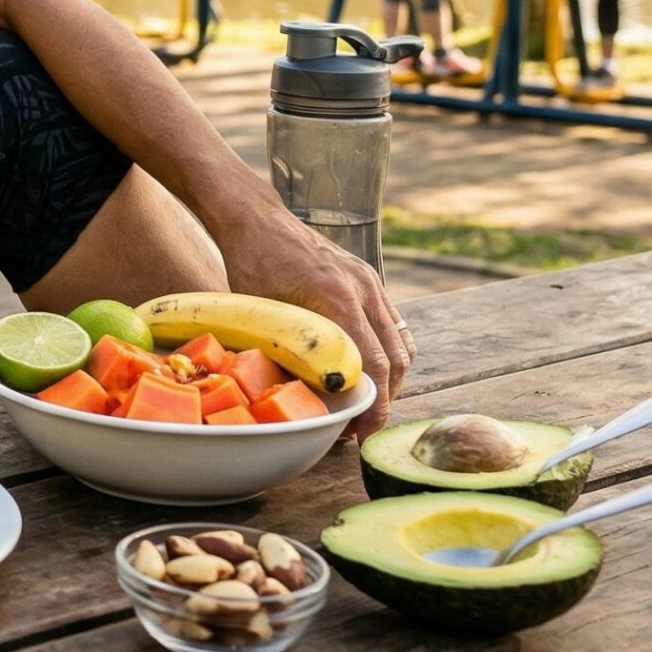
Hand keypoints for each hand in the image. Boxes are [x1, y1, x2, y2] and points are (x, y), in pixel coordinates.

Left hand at [214, 207, 412, 438]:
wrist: (256, 219)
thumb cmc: (250, 264)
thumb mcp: (264, 315)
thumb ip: (292, 353)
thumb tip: (313, 399)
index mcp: (337, 297)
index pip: (373, 365)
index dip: (374, 406)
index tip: (362, 432)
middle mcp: (364, 289)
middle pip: (395, 359)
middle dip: (384, 399)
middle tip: (361, 426)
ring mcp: (370, 282)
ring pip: (400, 343)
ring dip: (389, 378)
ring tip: (365, 402)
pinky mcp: (368, 279)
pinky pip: (392, 325)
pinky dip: (387, 353)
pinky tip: (366, 371)